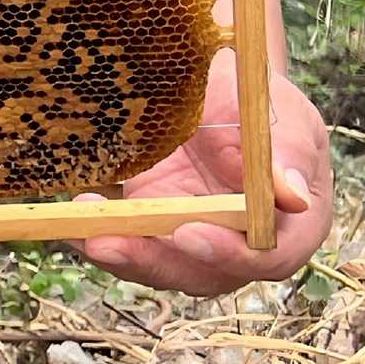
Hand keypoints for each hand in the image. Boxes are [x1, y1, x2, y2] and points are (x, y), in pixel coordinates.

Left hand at [70, 48, 332, 295]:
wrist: (216, 89)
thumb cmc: (256, 100)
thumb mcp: (276, 110)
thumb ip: (284, 149)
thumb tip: (293, 196)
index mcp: (293, 222)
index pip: (271, 256)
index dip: (231, 253)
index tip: (188, 233)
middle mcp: (243, 245)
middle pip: (206, 274)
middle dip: (155, 261)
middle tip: (110, 242)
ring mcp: (196, 240)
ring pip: (162, 266)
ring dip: (122, 255)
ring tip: (82, 231)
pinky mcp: (156, 227)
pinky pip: (131, 242)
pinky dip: (100, 234)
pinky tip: (71, 216)